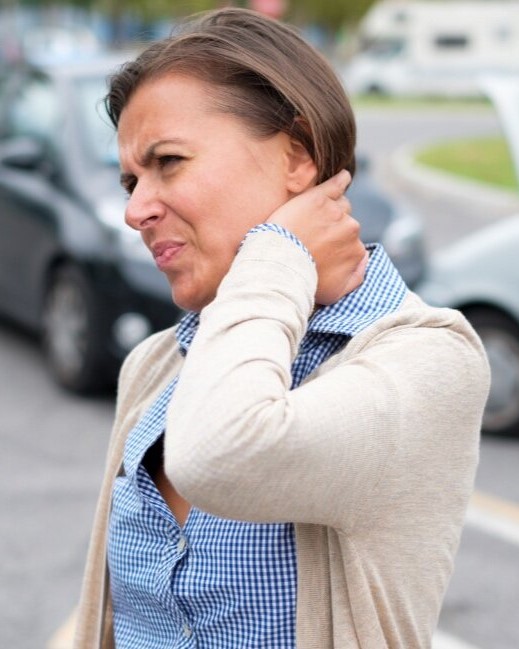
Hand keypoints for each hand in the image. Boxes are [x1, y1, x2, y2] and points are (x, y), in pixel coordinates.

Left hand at [267, 170, 367, 304]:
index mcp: (356, 250)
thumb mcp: (335, 292)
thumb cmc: (305, 281)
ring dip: (330, 211)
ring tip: (312, 219)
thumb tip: (365, 261)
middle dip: (331, 230)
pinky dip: (341, 180)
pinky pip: (337, 183)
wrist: (280, 265)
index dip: (334, 247)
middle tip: (310, 238)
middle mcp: (351, 228)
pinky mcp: (319, 197)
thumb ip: (356, 278)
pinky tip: (343, 178)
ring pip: (339, 206)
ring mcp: (335, 211)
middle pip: (345, 223)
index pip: (351, 243)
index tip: (320, 251)